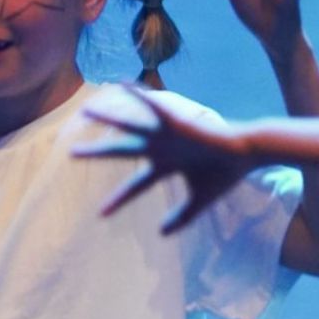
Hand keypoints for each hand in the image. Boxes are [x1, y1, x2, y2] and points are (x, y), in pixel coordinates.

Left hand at [75, 86, 251, 232]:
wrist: (247, 156)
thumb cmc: (225, 175)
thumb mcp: (199, 202)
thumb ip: (181, 218)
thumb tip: (162, 234)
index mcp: (165, 166)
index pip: (135, 186)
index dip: (118, 200)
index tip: (101, 215)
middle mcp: (161, 147)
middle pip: (121, 151)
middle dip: (97, 153)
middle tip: (71, 154)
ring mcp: (166, 133)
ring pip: (129, 125)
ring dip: (108, 117)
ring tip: (85, 111)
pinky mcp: (177, 121)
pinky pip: (153, 105)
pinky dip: (139, 94)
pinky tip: (121, 83)